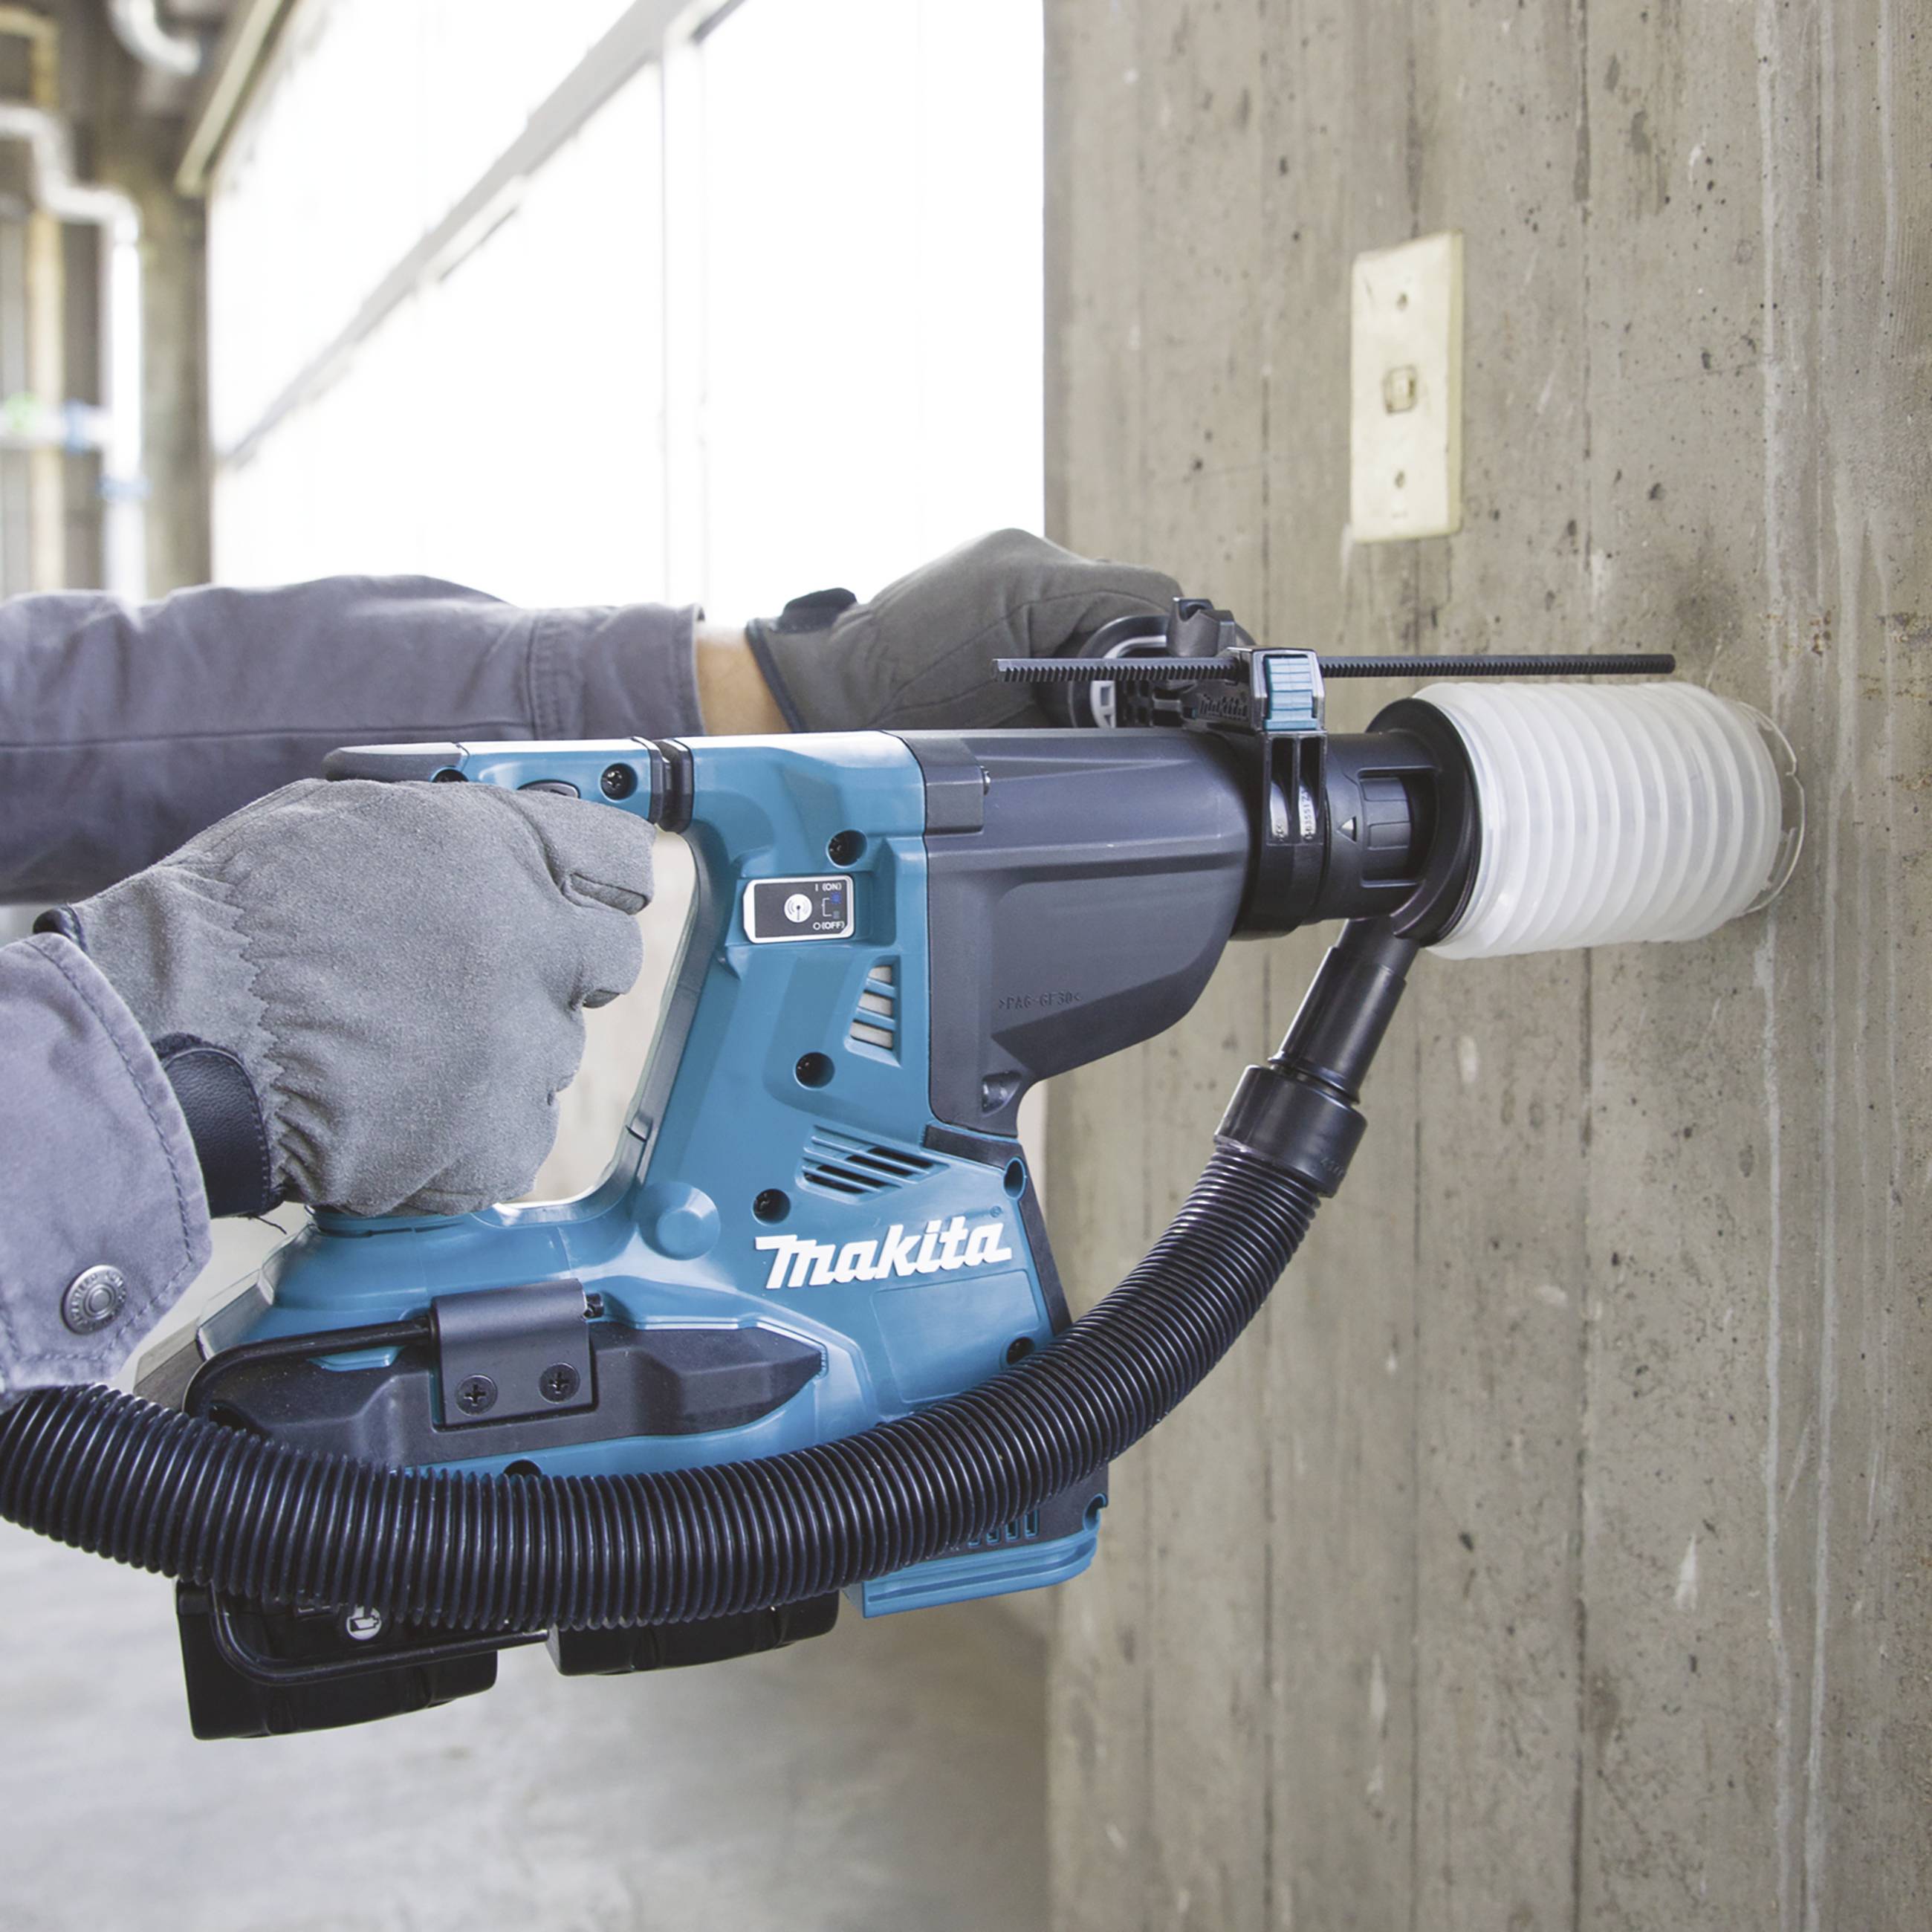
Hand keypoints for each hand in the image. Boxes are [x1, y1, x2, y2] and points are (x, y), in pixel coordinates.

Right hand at [39, 780, 653, 1218]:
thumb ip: (459, 826)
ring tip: (396, 1050)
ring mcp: (520, 1047)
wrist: (163, 1029)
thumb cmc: (234, 917)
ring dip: (497, 1055)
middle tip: (471, 984)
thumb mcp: (348, 817)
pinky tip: (395, 1114)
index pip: (624, 861)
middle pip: (609, 961)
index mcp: (506, 848)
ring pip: (553, 1054)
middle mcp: (533, 941)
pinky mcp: (492, 1140)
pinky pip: (516, 1139)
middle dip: (553, 971)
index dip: (595, 884)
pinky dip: (465, 1138)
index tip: (578, 901)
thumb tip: (523, 821)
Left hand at [743, 528, 1180, 732]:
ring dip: (1097, 640)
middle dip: (1131, 650)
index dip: (1165, 652)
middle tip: (1117, 704)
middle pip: (1129, 594)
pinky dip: (1064, 628)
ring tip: (1074, 691)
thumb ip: (1088, 701)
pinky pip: (1055, 591)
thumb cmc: (909, 719)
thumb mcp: (1017, 725)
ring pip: (1096, 594)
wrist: (832, 698)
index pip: (1149, 597)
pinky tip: (1045, 668)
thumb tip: (1145, 703)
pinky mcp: (990, 563)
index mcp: (1037, 585)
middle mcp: (1026, 553)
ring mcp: (1006, 552)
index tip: (1165, 696)